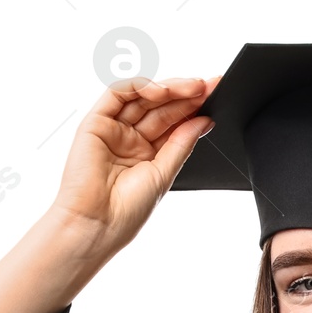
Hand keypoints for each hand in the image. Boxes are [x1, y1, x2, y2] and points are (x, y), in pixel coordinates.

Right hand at [51, 75, 219, 257]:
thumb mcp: (164, 174)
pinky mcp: (95, 122)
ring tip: (194, 88)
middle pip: (160, 107)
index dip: (194, 109)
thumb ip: (182, 144)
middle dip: (186, 95)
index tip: (216, 97)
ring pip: (142, 97)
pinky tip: (162, 91)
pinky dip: (140, 87)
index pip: (173, 123)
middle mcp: (130, 139)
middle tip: (209, 87)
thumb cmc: (126, 212)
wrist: (97, 225)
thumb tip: (204, 121)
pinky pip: (118, 94)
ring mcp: (113, 129)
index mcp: (147, 155)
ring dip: (169, 88)